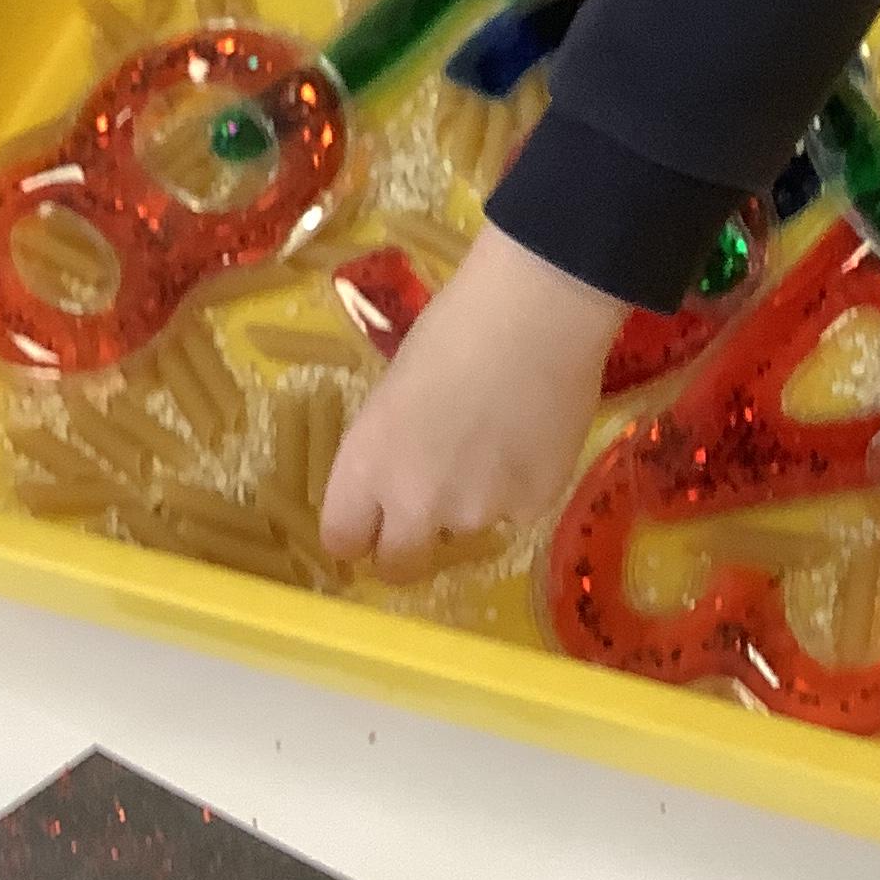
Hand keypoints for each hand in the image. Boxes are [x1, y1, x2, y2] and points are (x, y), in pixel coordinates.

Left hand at [320, 222, 624, 576]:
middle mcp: (414, 506)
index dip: (358, 530)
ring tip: (497, 438)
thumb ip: (388, 454)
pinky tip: (531, 433)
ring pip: (464, 531)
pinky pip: (517, 512)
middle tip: (429, 506)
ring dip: (471, 503)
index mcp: (366, 468)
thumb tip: (401, 481)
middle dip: (406, 547)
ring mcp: (477, 514)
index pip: (342, 541)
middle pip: (397, 567)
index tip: (372, 517)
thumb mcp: (392, 393)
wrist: (536, 312)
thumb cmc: (452, 328)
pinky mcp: (532, 509)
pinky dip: (519, 485)